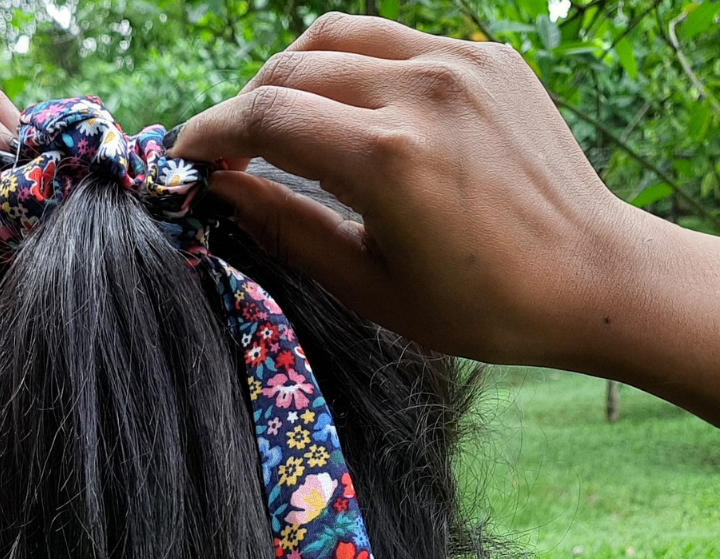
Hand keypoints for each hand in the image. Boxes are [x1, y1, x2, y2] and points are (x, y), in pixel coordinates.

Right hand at [171, 13, 633, 368]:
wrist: (592, 277)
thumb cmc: (482, 305)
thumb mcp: (370, 286)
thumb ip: (287, 229)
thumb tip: (221, 191)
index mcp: (389, 159)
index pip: (265, 118)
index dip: (209, 135)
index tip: (185, 160)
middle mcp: (423, 91)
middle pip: (290, 69)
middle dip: (242, 109)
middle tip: (228, 155)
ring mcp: (461, 63)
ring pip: (337, 36)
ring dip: (290, 76)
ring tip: (280, 126)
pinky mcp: (488, 58)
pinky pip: (393, 41)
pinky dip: (352, 70)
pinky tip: (352, 115)